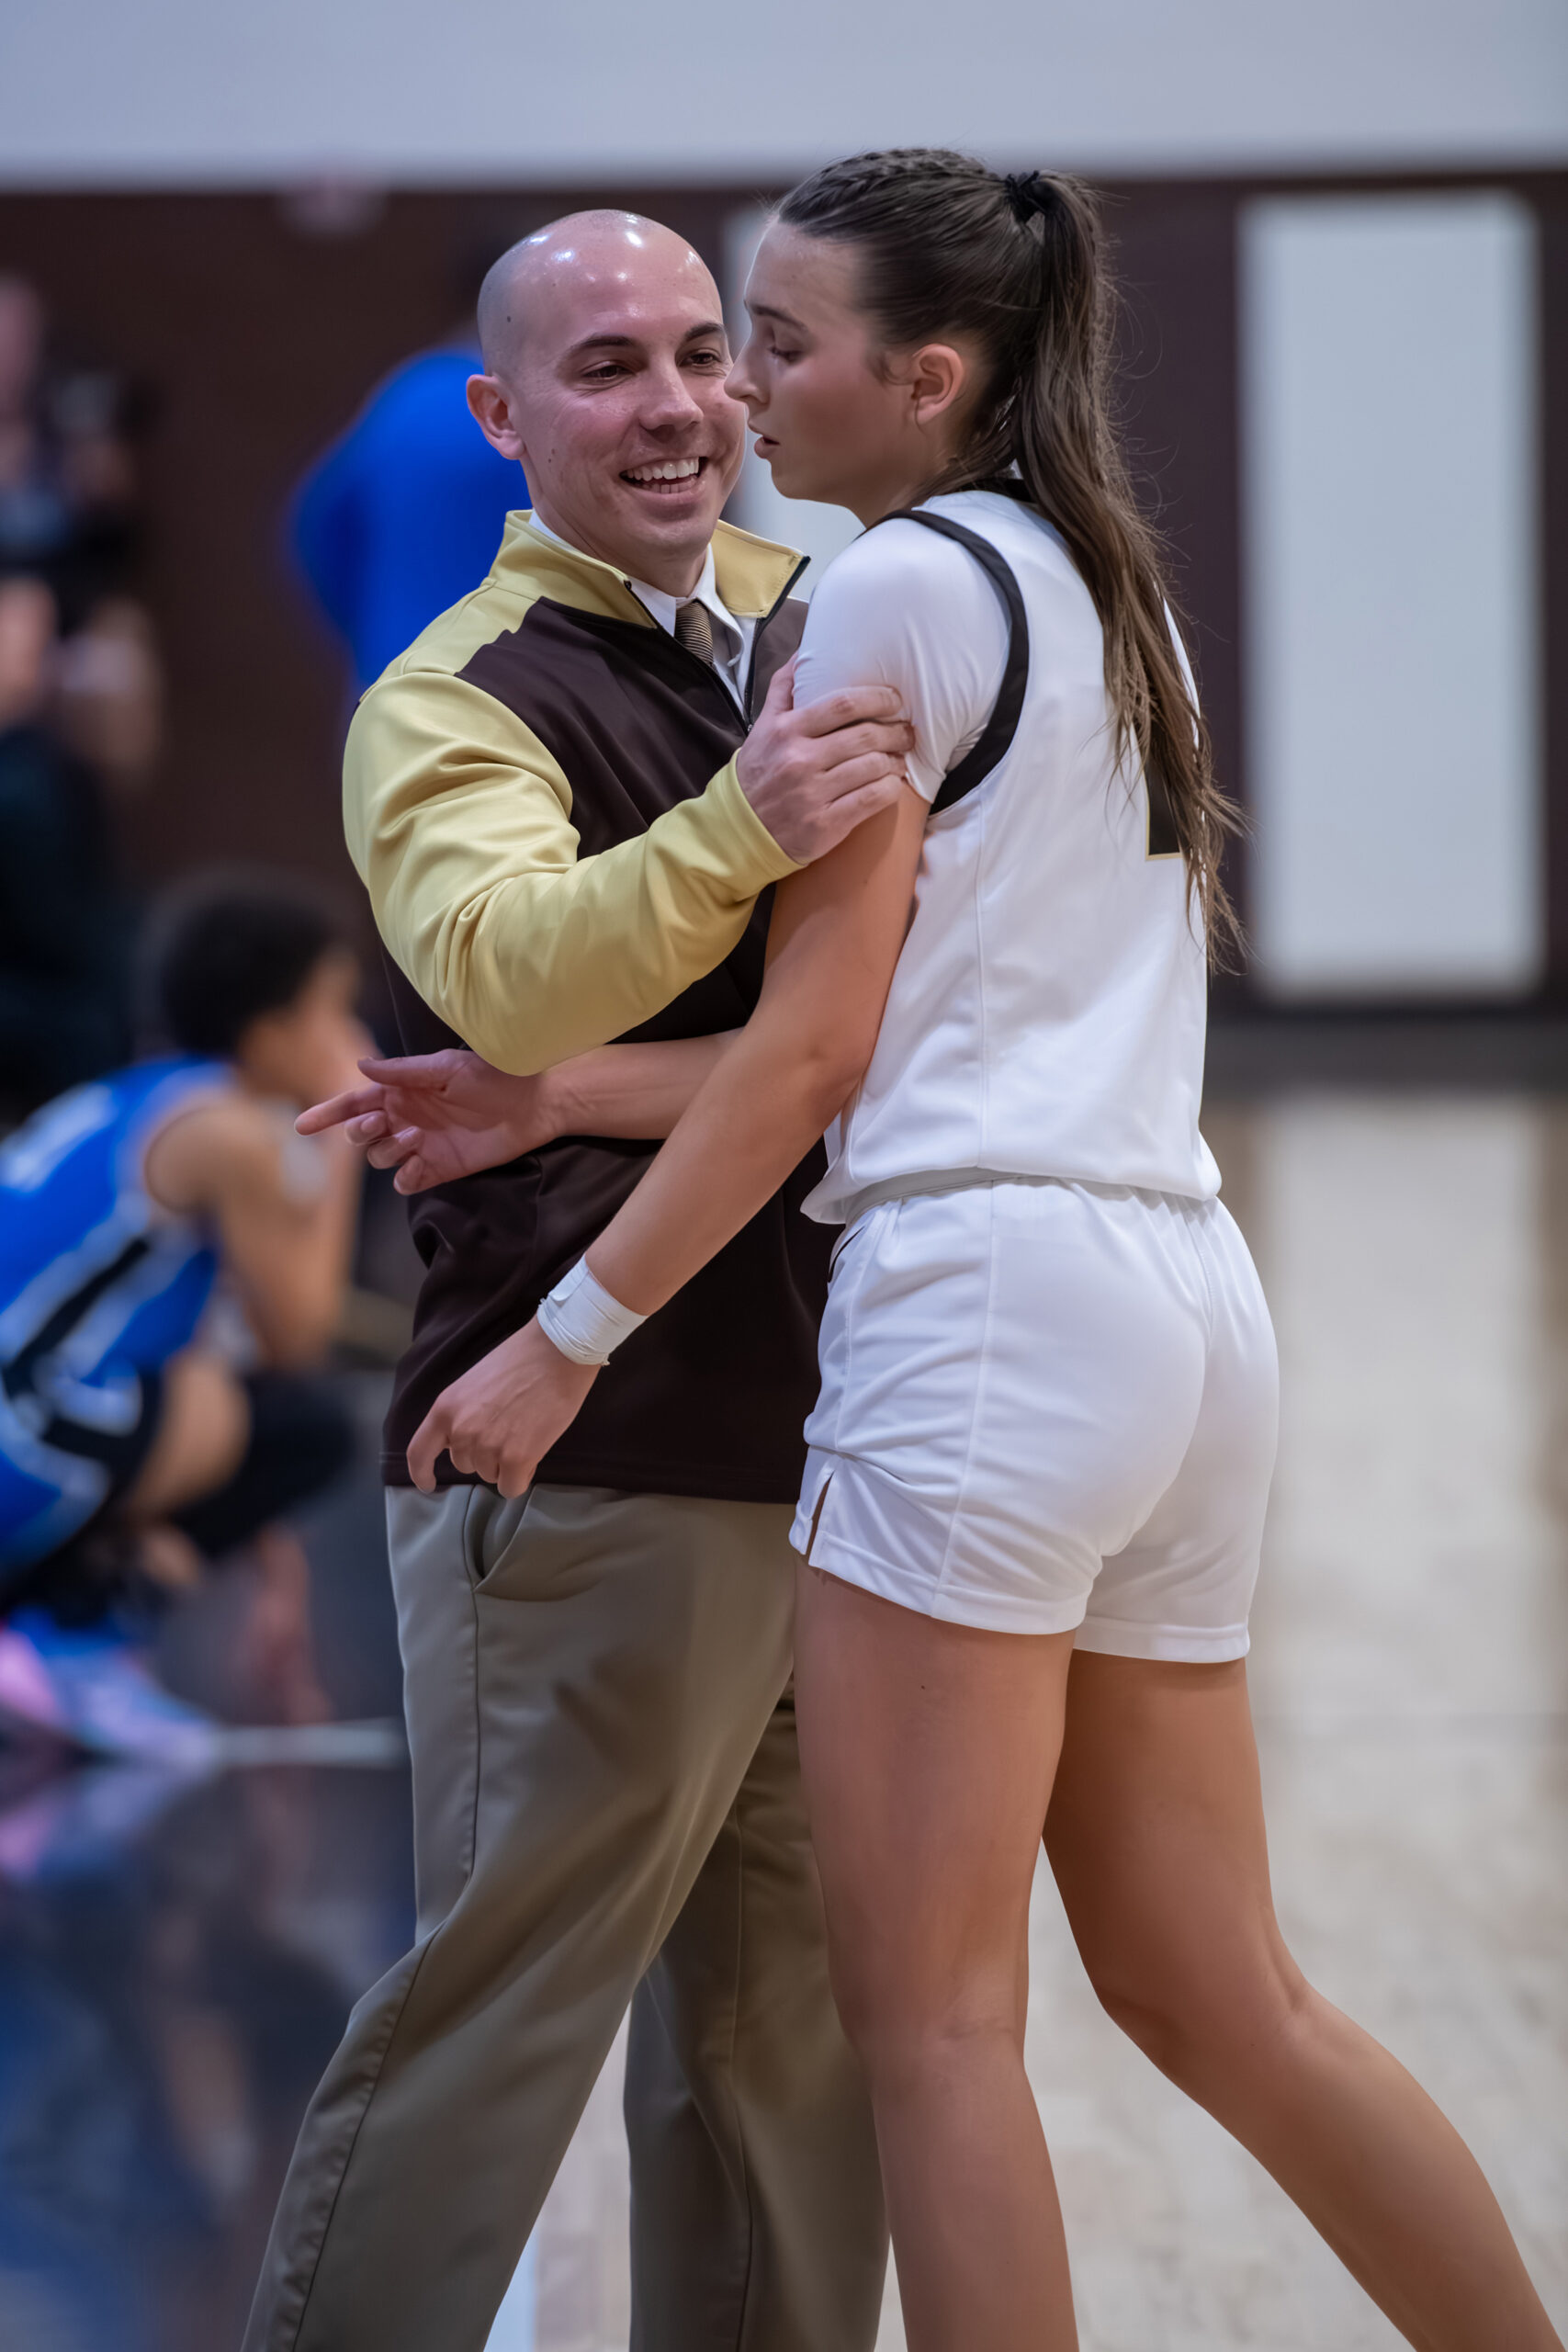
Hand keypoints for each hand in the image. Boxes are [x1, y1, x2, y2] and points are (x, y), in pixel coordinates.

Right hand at [296, 1049, 556, 1191]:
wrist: (533, 1104)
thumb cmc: (491, 1076)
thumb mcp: (445, 1067)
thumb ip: (403, 1071)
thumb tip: (361, 1066)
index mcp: (402, 1092)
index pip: (355, 1103)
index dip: (328, 1114)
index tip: (302, 1125)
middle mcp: (406, 1119)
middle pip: (361, 1135)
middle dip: (360, 1132)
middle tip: (378, 1124)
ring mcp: (421, 1146)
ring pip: (381, 1159)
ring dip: (387, 1151)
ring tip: (414, 1138)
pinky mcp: (440, 1169)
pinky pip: (407, 1182)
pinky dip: (406, 1178)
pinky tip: (419, 1166)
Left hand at [406, 1319, 598, 1495]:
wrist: (556, 1353)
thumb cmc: (520, 1360)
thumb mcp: (473, 1384)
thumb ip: (462, 1414)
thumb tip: (463, 1441)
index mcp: (445, 1409)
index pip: (418, 1452)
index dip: (421, 1472)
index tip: (428, 1483)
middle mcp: (460, 1431)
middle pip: (464, 1464)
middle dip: (484, 1455)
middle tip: (508, 1429)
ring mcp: (487, 1447)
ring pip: (491, 1475)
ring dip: (506, 1463)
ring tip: (525, 1432)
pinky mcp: (516, 1458)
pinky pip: (511, 1486)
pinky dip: (522, 1477)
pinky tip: (533, 1454)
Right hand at [736, 657, 913, 863]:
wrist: (739, 831)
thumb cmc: (757, 774)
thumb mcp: (762, 727)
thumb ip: (784, 689)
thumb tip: (803, 653)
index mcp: (787, 731)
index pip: (843, 704)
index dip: (878, 698)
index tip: (894, 700)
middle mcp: (800, 760)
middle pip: (865, 735)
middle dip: (895, 731)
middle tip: (907, 731)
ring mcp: (814, 794)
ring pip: (874, 767)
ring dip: (896, 760)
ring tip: (900, 758)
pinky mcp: (826, 823)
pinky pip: (872, 799)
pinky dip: (890, 788)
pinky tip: (892, 783)